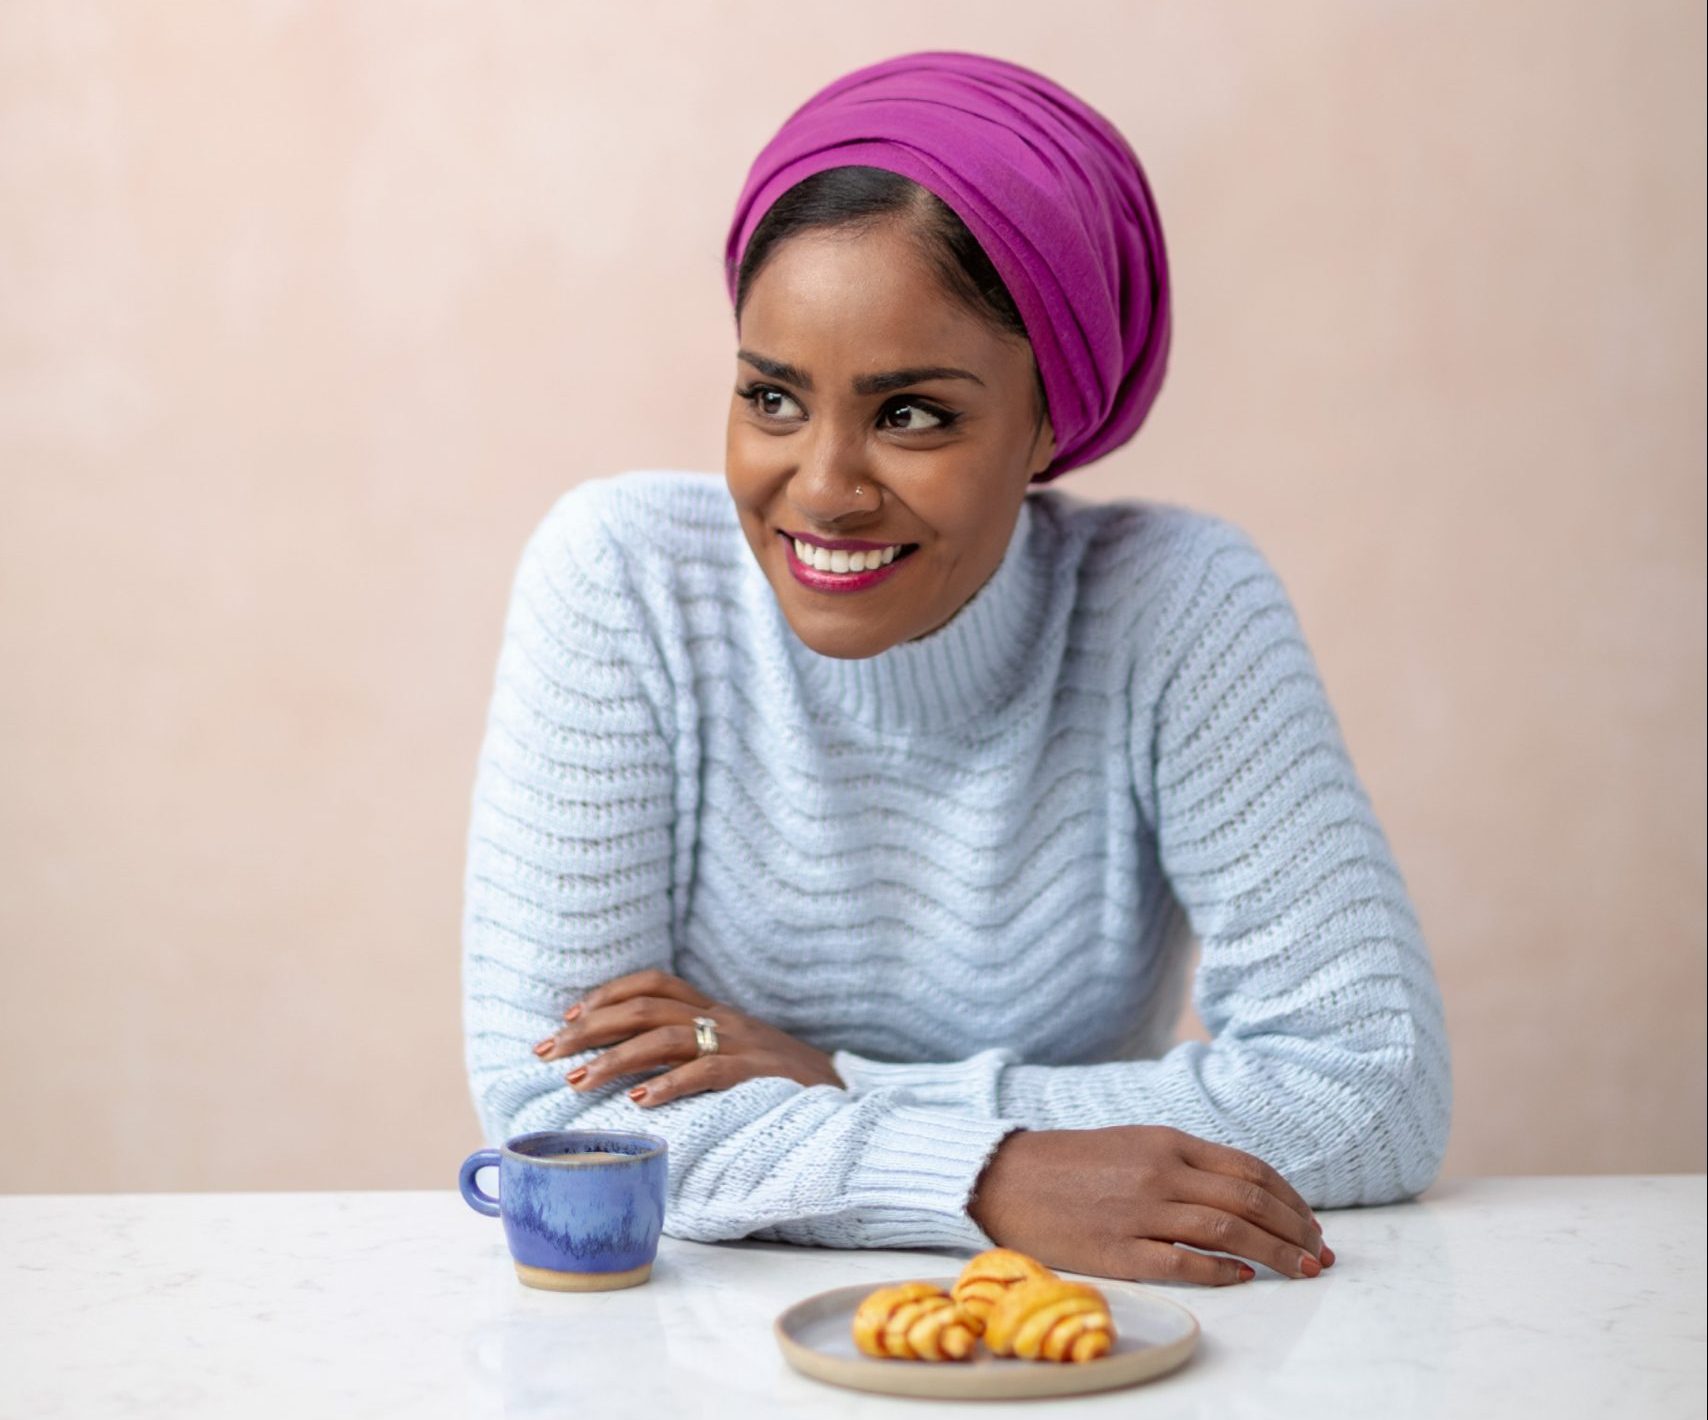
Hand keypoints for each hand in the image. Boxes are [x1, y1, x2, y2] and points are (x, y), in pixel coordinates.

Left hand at [531, 968, 844, 1106]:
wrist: (848, 1096)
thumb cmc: (781, 1082)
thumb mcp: (735, 1054)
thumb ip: (693, 1050)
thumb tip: (630, 1067)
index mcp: (716, 1010)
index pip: (653, 982)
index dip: (607, 994)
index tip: (566, 1017)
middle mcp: (724, 1019)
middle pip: (645, 1007)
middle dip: (590, 1027)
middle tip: (546, 1053)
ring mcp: (742, 1044)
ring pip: (666, 1036)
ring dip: (614, 1058)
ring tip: (577, 1081)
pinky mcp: (758, 1074)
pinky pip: (707, 1072)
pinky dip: (668, 1085)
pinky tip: (638, 1101)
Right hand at [967, 1126, 1334, 1285]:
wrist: (1005, 1176)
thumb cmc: (1073, 1162)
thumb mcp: (1134, 1143)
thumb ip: (1185, 1162)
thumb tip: (1245, 1191)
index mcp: (1167, 1142)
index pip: (1250, 1170)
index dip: (1290, 1199)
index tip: (1310, 1223)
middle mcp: (1160, 1173)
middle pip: (1248, 1202)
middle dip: (1294, 1231)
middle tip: (1319, 1254)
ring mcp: (1139, 1212)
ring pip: (1227, 1232)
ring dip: (1274, 1253)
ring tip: (1299, 1270)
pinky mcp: (1118, 1250)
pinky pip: (1183, 1263)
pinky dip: (1221, 1271)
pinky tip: (1242, 1277)